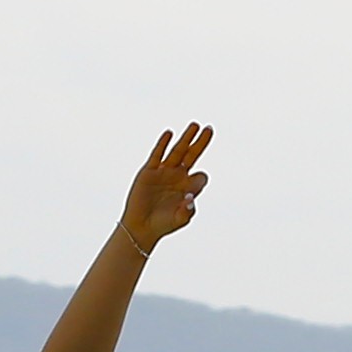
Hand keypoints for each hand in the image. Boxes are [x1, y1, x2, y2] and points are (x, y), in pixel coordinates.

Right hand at [118, 125, 214, 246]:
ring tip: (195, 125)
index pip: (201, 177)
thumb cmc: (163, 224)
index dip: (200, 181)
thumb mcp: (180, 220)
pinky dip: (163, 144)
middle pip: (193, 155)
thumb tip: (190, 197)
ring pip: (178, 151)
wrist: (142, 226)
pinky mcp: (149, 171)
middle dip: (201, 143)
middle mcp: (178, 177)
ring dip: (186, 138)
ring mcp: (164, 172)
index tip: (192, 190)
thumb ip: (187, 211)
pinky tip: (169, 133)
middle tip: (210, 129)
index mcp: (188, 187)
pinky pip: (157, 154)